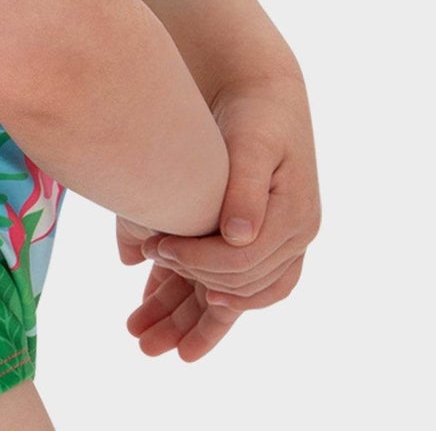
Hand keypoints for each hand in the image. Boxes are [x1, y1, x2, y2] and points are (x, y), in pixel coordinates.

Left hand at [116, 74, 319, 356]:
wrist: (263, 94)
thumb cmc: (257, 112)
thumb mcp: (253, 141)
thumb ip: (247, 187)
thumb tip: (239, 235)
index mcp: (296, 219)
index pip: (245, 261)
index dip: (200, 261)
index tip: (157, 249)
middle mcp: (291, 241)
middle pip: (237, 290)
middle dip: (187, 306)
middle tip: (139, 313)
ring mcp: (274, 246)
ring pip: (231, 299)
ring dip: (187, 322)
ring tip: (141, 341)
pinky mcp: (254, 242)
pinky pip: (225, 285)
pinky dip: (192, 301)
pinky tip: (155, 309)